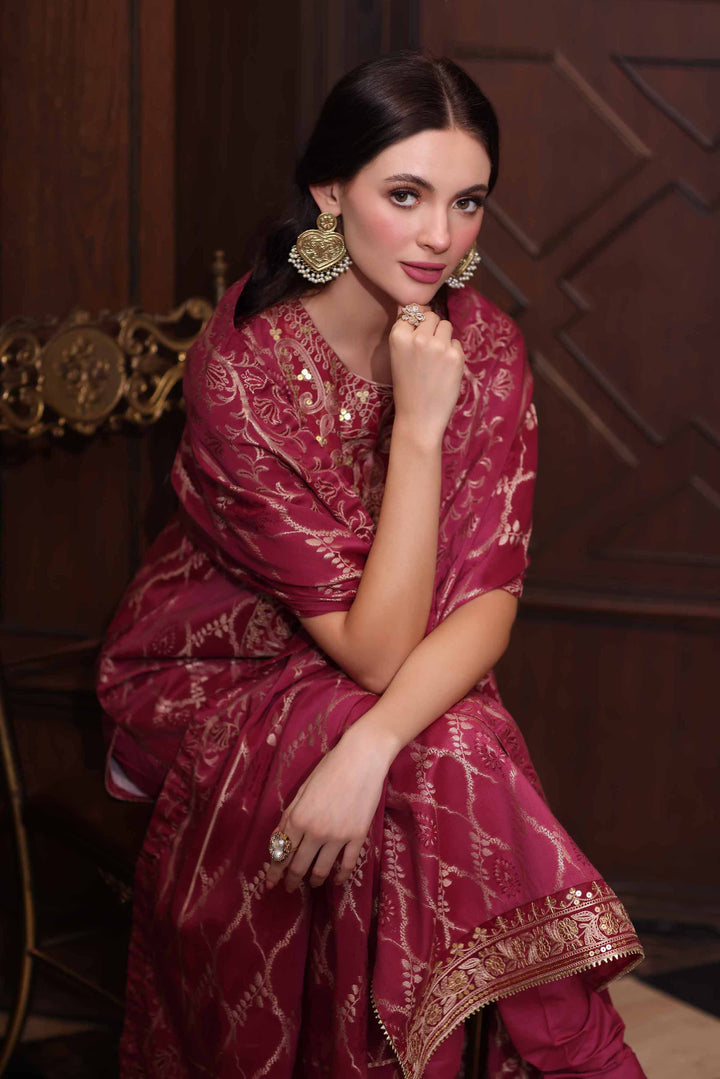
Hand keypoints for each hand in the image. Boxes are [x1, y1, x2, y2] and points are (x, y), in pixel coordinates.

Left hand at [265, 722, 393, 892]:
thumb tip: (278, 838)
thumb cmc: (329, 769)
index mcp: (297, 818)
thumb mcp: (302, 790)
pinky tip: (336, 879)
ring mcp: (338, 837)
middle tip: (289, 888)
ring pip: (322, 870)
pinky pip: (347, 865)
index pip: (281, 852)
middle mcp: (315, 832)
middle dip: (292, 880)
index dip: (275, 871)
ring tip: (313, 883)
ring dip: (315, 880)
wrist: (362, 759)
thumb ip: (289, 815)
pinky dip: (340, 876)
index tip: (270, 883)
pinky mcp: (357, 836)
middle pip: (299, 865)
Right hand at [388, 304, 465, 443]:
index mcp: (398, 335)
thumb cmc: (407, 385)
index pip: (413, 310)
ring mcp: (438, 346)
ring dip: (443, 338)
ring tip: (435, 360)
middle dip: (431, 329)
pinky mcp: (455, 356)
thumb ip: (406, 329)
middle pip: (432, 316)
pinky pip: (456, 343)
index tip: (414, 342)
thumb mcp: (398, 354)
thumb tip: (413, 304)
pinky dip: (452, 353)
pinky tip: (443, 370)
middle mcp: (418, 337)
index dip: (416, 324)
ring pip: (446, 325)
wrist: (418, 417)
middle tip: (426, 353)